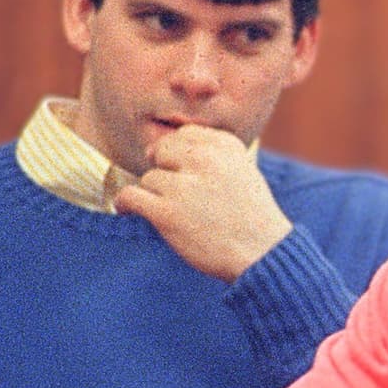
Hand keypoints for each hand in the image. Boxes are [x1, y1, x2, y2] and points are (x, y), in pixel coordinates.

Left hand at [114, 125, 291, 282]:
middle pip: (163, 151)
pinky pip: (130, 196)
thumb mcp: (243, 171)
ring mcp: (184, 186)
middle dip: (165, 169)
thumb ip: (211, 153)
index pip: (185, 134)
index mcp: (225, 146)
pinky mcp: (167, 213)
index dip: (179, 154)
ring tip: (176, 214)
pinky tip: (127, 209)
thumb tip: (159, 149)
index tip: (183, 171)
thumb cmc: (251, 216)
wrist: (262, 253)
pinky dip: (125, 203)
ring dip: (156, 196)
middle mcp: (204, 160)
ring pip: (150, 178)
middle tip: (175, 192)